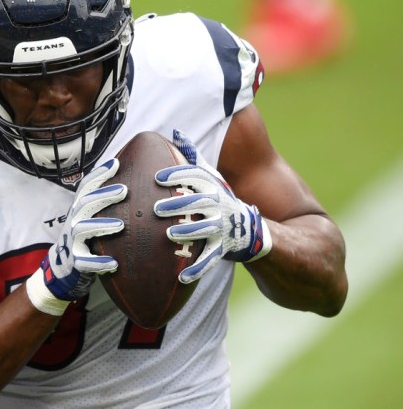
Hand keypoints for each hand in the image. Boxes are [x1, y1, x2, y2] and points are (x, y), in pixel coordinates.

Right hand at [26, 158, 126, 314]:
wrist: (63, 266)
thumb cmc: (85, 236)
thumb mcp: (90, 216)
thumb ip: (103, 200)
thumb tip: (131, 179)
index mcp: (79, 207)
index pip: (86, 186)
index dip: (99, 174)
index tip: (116, 163)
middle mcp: (74, 220)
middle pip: (85, 203)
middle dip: (104, 195)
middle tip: (124, 189)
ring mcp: (73, 241)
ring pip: (83, 229)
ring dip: (101, 226)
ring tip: (121, 225)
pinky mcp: (76, 261)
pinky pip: (85, 262)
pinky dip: (99, 262)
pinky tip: (113, 263)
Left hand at [153, 130, 272, 283]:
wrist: (252, 230)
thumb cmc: (220, 200)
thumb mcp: (210, 177)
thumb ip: (193, 158)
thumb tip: (176, 132)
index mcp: (212, 187)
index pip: (196, 176)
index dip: (178, 175)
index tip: (158, 177)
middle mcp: (218, 205)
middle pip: (199, 203)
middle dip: (179, 205)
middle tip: (156, 209)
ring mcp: (221, 228)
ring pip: (204, 231)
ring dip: (187, 234)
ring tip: (169, 235)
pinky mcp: (222, 249)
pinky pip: (208, 260)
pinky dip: (196, 269)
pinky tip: (182, 277)